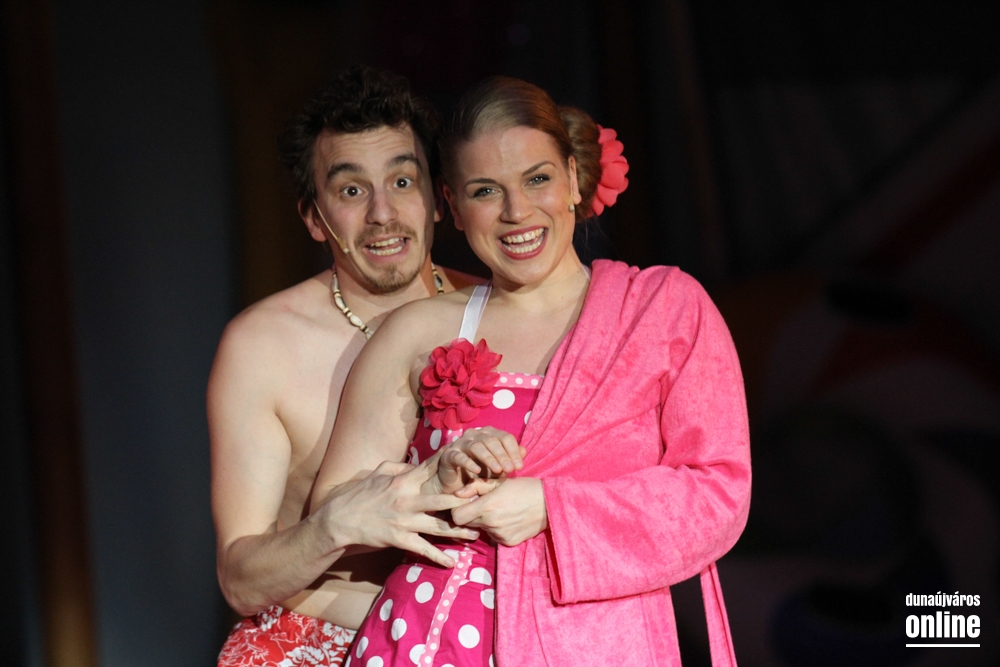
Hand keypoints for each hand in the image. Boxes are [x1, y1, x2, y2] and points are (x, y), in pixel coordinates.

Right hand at [318, 461, 478, 566]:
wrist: (338, 521)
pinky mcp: (398, 539)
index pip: (432, 471)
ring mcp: (404, 521)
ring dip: (459, 532)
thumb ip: (397, 466)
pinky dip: (437, 557)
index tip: (472, 465)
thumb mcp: (376, 473)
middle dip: (465, 501)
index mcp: (402, 481)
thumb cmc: (357, 495)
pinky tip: (451, 563)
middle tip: (484, 502)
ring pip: (438, 526)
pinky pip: (422, 549)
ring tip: (477, 535)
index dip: (452, 467)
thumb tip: (414, 464)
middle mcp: (407, 500)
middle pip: (443, 500)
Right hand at [435, 427, 525, 493]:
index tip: (519, 466)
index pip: (505, 437)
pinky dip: (469, 463)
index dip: (513, 451)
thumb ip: (510, 459)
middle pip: (492, 440)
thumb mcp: (498, 467)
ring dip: (489, 458)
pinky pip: (459, 457)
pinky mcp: (449, 455)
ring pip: (477, 446)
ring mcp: (460, 443)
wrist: (456, 483)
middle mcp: (475, 435)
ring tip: (498, 471)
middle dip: (503, 455)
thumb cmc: (480, 472)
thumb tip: (524, 451)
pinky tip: (477, 471)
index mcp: (489, 434)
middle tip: (510, 469)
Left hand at [451, 477, 547, 546]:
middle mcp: (491, 524)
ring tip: (500, 510)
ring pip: (481, 530)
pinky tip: (508, 519)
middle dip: (471, 515)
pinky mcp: (508, 542)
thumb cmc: (524, 488)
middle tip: (483, 505)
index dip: (458, 509)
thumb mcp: (499, 481)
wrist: (549, 503)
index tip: (466, 503)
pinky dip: (497, 529)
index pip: (457, 516)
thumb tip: (457, 493)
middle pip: (467, 524)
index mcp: (486, 506)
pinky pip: (494, 536)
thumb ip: (475, 486)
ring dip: (485, 522)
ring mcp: (499, 535)